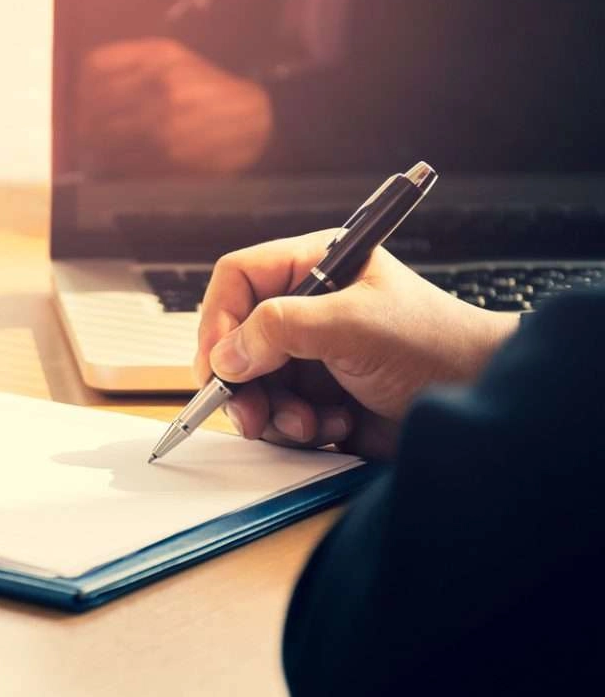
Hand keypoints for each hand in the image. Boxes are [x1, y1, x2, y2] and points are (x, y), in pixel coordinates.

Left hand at [77, 37, 272, 175]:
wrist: (254, 121)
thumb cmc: (207, 88)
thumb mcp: (174, 57)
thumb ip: (130, 61)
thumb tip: (82, 80)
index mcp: (159, 57)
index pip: (95, 68)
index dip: (80, 85)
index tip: (79, 96)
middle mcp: (161, 87)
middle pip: (93, 107)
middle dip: (83, 121)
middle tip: (82, 129)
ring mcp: (164, 124)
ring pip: (103, 139)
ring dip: (93, 146)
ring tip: (94, 148)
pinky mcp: (169, 158)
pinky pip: (122, 164)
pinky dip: (111, 166)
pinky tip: (114, 163)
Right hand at [194, 232, 519, 458]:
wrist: (478, 396)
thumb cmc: (435, 344)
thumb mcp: (354, 325)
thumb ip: (282, 329)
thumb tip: (226, 354)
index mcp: (314, 267)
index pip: (238, 280)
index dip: (219, 321)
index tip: (217, 365)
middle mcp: (306, 308)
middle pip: (235, 341)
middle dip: (243, 382)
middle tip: (251, 413)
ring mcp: (310, 354)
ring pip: (253, 384)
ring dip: (273, 412)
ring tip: (311, 424)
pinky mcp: (318, 395)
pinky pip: (278, 414)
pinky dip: (297, 429)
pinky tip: (335, 427)